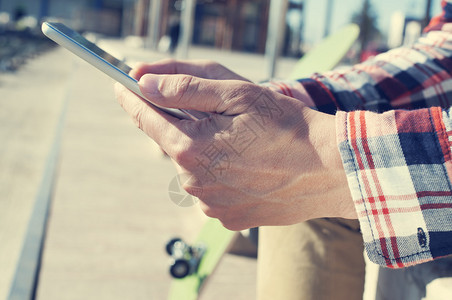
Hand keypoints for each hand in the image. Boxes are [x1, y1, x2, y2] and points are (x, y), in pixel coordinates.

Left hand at [115, 63, 355, 229]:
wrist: (329, 170)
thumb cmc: (287, 126)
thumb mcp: (237, 95)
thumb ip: (185, 89)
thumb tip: (144, 83)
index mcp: (192, 148)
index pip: (147, 119)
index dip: (132, 99)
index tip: (122, 87)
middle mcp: (195, 182)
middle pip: (174, 143)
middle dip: (187, 125)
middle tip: (220, 115)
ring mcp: (211, 204)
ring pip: (194, 167)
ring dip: (208, 151)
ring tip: (245, 145)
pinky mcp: (228, 218)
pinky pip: (212, 190)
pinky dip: (222, 175)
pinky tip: (249, 168)